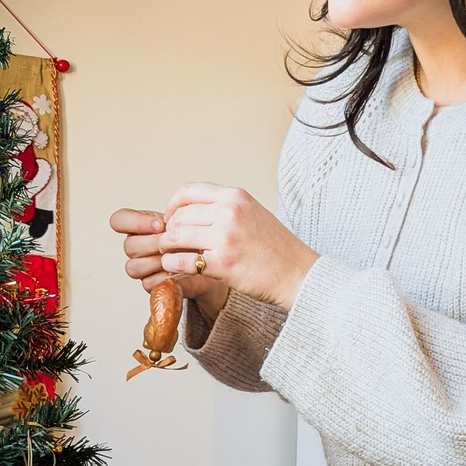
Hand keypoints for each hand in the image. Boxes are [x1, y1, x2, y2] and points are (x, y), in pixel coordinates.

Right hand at [109, 207, 225, 305]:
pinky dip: (164, 278)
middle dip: (153, 244)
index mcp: (139, 227)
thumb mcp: (188, 221)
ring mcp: (141, 266)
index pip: (119, 220)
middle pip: (129, 245)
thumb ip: (174, 218)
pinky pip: (147, 283)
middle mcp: (136, 246)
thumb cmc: (196, 238)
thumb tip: (164, 224)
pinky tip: (178, 273)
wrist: (210, 261)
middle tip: (174, 244)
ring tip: (178, 257)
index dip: (135, 222)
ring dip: (157, 262)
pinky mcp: (150, 285)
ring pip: (134, 266)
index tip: (160, 224)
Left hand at [161, 182, 317, 308]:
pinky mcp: (221, 264)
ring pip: (176, 236)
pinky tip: (175, 269)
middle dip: (170, 230)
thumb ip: (225, 208)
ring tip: (170, 255)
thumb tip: (192, 210)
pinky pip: (182, 261)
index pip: (188, 191)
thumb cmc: (276, 248)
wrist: (298, 274)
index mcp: (236, 196)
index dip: (173, 205)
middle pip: (180, 215)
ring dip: (167, 247)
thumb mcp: (253, 213)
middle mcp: (229, 213)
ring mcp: (225, 238)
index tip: (171, 218)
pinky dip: (172, 265)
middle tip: (170, 242)